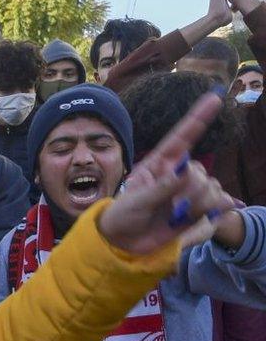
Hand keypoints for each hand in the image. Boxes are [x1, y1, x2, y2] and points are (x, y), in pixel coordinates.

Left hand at [101, 92, 235, 253]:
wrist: (124, 243)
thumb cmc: (122, 216)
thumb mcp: (136, 201)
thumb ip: (162, 187)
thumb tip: (187, 170)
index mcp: (159, 165)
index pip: (181, 137)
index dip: (198, 117)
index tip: (215, 97)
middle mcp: (177, 175)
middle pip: (200, 172)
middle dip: (190, 191)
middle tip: (172, 209)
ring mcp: (188, 192)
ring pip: (211, 189)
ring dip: (198, 206)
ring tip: (175, 218)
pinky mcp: (197, 210)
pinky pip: (218, 205)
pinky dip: (212, 212)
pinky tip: (198, 218)